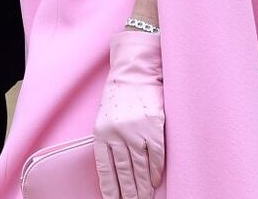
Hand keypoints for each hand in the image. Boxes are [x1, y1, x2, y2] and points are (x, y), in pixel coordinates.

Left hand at [93, 30, 164, 198]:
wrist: (134, 71)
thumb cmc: (118, 96)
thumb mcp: (105, 117)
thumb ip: (108, 142)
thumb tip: (115, 173)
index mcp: (101, 132)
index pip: (106, 169)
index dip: (111, 189)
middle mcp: (117, 133)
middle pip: (125, 172)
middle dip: (129, 193)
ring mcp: (136, 130)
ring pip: (140, 167)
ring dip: (143, 186)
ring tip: (145, 198)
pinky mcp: (153, 126)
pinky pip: (155, 155)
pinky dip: (156, 170)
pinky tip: (155, 180)